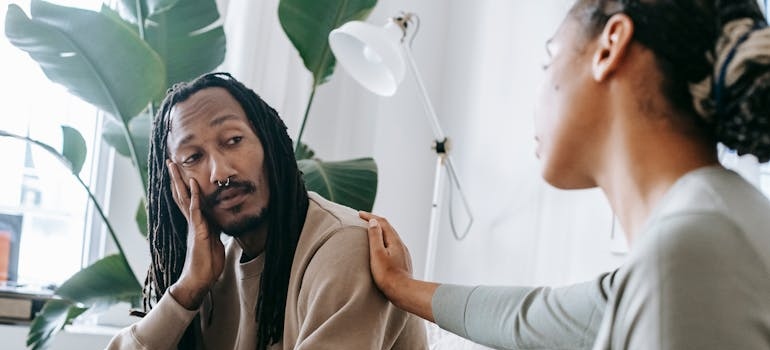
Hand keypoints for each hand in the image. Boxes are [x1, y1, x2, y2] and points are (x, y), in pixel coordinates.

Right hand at [166, 160, 224, 309]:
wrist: (200, 281)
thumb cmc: (207, 264)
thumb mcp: (214, 242)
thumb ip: (213, 230)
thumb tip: (217, 222)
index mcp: (196, 223)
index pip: (188, 200)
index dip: (184, 186)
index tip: (180, 171)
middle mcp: (192, 222)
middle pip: (181, 195)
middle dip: (176, 179)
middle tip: (170, 162)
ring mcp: (194, 226)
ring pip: (185, 199)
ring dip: (180, 182)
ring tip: (174, 167)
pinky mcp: (198, 232)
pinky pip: (196, 212)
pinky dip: (195, 197)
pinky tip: (193, 185)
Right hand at [359, 212, 412, 296]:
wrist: (403, 292)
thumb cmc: (388, 275)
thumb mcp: (377, 254)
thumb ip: (375, 237)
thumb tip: (373, 221)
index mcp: (394, 241)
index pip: (382, 222)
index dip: (370, 216)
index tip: (359, 214)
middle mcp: (400, 245)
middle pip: (388, 228)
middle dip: (375, 222)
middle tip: (364, 219)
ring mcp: (403, 253)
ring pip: (391, 237)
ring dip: (380, 231)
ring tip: (370, 231)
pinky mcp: (402, 261)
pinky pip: (393, 246)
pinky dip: (384, 241)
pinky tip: (381, 248)